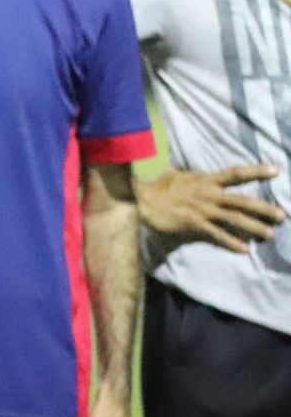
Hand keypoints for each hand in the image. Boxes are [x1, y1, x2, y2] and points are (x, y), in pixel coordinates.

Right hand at [136, 165, 283, 251]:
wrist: (139, 199)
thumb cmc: (155, 186)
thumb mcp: (175, 174)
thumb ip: (188, 173)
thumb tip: (186, 166)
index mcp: (205, 180)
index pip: (236, 173)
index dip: (257, 171)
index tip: (277, 170)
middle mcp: (208, 194)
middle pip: (242, 201)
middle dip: (264, 208)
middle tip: (282, 215)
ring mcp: (202, 210)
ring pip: (234, 219)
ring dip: (253, 227)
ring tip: (270, 234)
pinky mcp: (193, 224)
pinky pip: (216, 235)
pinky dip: (231, 242)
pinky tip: (243, 249)